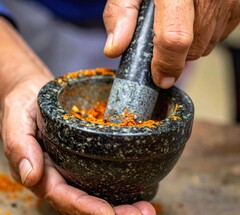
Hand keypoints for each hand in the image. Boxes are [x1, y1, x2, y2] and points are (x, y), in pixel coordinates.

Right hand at [0, 77, 155, 214]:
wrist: (35, 92)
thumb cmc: (25, 104)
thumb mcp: (17, 118)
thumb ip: (20, 146)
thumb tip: (31, 176)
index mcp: (42, 171)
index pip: (64, 197)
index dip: (86, 208)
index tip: (109, 214)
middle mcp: (59, 176)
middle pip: (85, 205)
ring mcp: (73, 169)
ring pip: (97, 197)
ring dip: (122, 208)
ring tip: (146, 210)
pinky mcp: (85, 160)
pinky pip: (102, 179)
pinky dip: (121, 191)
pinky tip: (140, 193)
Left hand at [103, 0, 239, 87]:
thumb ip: (121, 13)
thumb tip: (114, 48)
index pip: (175, 38)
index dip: (166, 64)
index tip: (160, 79)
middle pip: (191, 49)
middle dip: (175, 55)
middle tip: (164, 36)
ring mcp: (228, 2)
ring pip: (205, 47)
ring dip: (189, 45)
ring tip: (179, 21)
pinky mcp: (239, 7)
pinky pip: (219, 37)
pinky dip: (204, 36)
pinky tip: (195, 18)